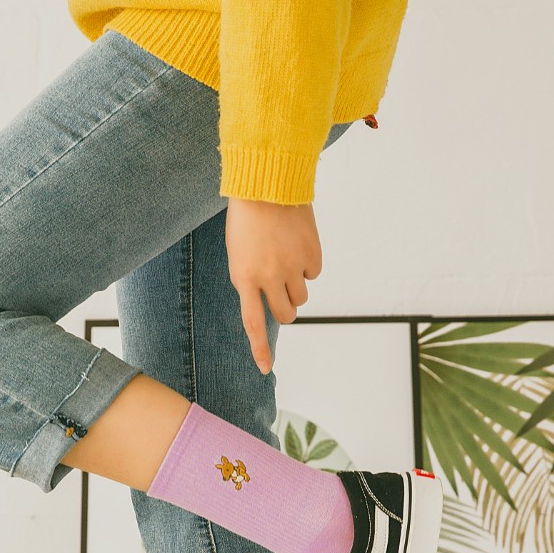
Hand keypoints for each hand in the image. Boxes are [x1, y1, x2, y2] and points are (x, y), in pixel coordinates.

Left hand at [225, 196, 322, 374]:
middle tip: (281, 291)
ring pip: (302, 297)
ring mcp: (292, 265)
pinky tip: (297, 245)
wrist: (268, 184)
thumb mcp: (238, 254)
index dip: (259, 348)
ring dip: (296, 286)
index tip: (265, 369)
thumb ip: (249, 281)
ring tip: (286, 259)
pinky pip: (315, 273)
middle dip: (285, 309)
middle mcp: (268, 276)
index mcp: (244, 277)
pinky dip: (308, 265)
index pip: (253, 322)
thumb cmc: (247, 219)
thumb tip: (269, 305)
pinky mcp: (311, 253)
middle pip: (286, 314)